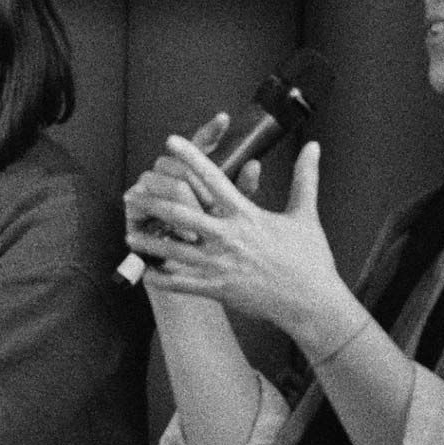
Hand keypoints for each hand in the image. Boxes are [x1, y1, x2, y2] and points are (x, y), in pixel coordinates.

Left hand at [125, 136, 360, 342]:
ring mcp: (220, 265)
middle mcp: (228, 238)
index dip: (191, 158)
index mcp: (247, 216)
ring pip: (174, 251)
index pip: (214, 179)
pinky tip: (145, 274)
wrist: (310, 301)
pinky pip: (181, 284)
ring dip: (149, 243)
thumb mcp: (306, 214)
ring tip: (129, 234)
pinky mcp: (217, 289)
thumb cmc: (310, 258)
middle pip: (181, 215)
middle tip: (132, 193)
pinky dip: (161, 279)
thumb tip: (314, 146)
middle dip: (154, 203)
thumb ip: (305, 178)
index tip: (171, 142)